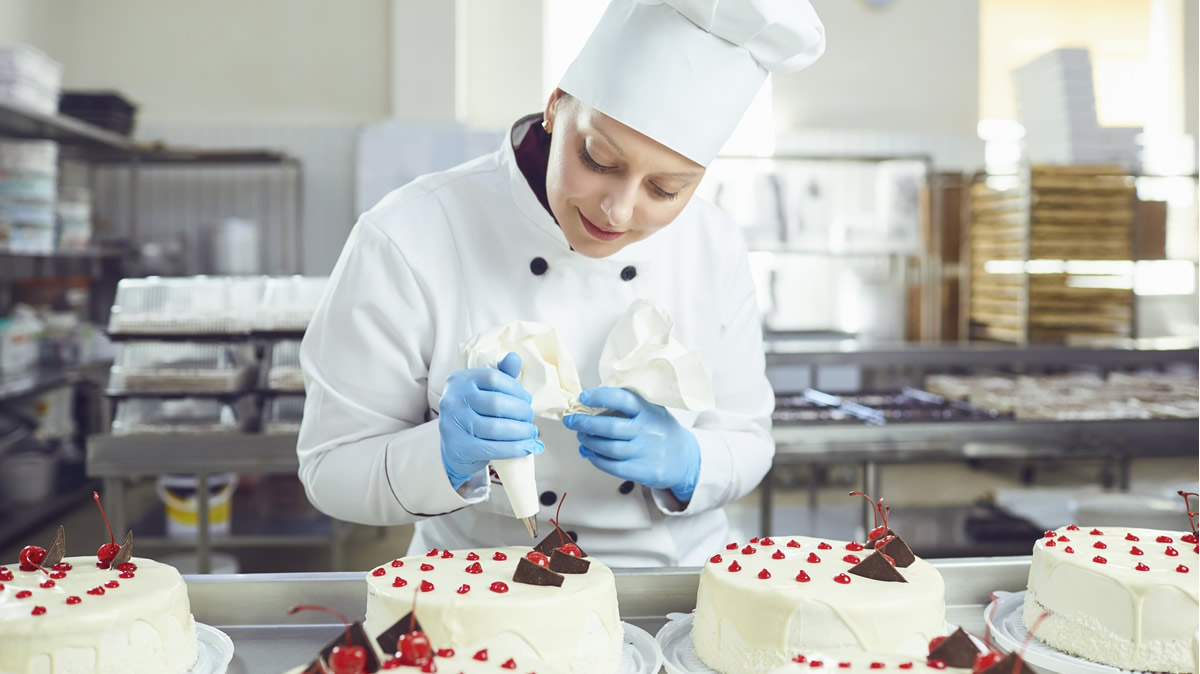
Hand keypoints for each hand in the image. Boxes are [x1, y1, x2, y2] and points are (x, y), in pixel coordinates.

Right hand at [440, 352, 542, 488]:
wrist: (455, 448)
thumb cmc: (474, 414)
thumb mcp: (485, 391)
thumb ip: (501, 374)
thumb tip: (514, 358)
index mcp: (460, 380)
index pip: (493, 378)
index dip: (516, 389)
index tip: (527, 399)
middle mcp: (452, 400)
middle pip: (496, 403)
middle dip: (521, 411)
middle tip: (530, 417)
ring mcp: (452, 424)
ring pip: (495, 427)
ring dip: (521, 431)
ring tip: (532, 433)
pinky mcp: (458, 448)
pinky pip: (492, 448)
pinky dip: (514, 449)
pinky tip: (528, 447)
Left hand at [563, 387, 700, 500]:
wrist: (685, 458)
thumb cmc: (661, 430)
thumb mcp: (653, 411)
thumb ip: (629, 406)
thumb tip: (591, 404)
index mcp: (649, 410)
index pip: (623, 399)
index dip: (600, 396)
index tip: (583, 398)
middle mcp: (648, 430)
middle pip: (610, 427)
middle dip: (585, 424)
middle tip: (572, 421)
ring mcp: (645, 452)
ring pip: (608, 448)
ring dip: (588, 442)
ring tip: (581, 437)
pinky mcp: (642, 471)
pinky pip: (612, 466)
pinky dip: (595, 459)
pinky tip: (588, 452)